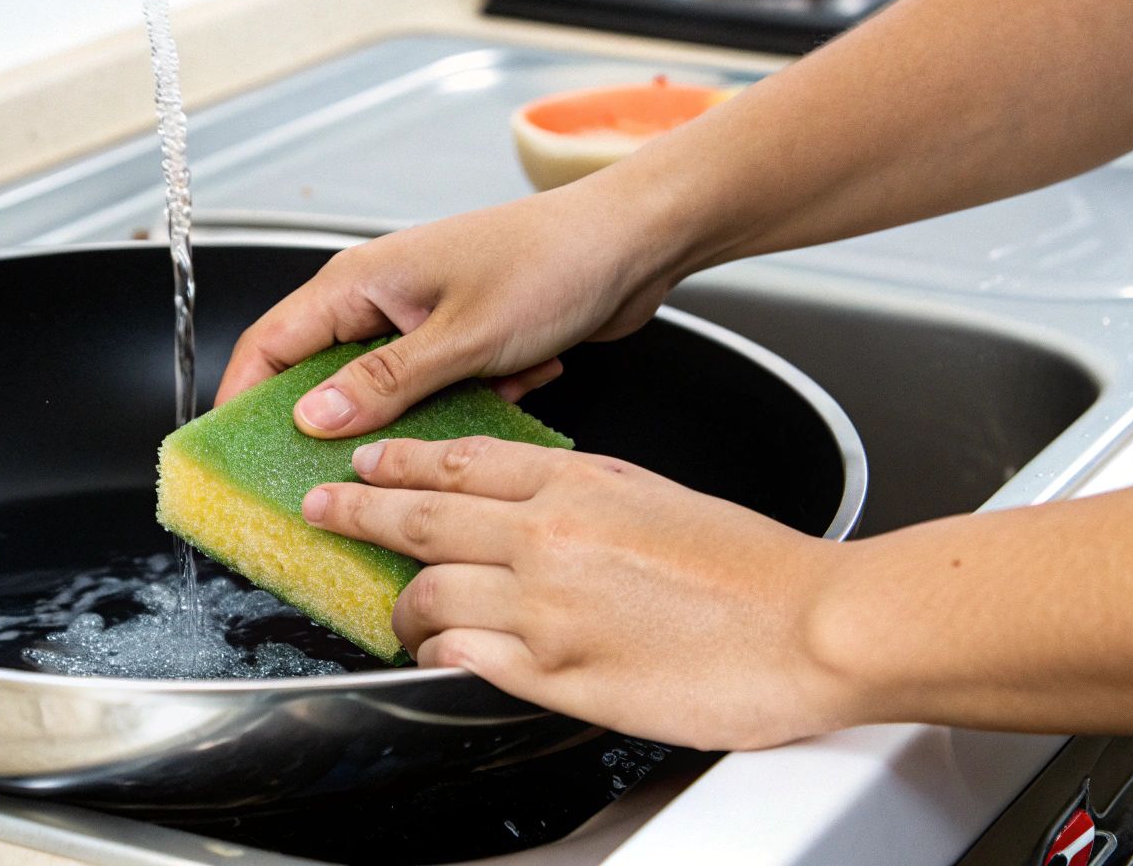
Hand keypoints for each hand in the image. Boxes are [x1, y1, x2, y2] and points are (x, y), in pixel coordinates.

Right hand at [214, 173, 697, 437]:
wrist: (636, 242)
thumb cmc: (553, 262)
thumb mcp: (461, 336)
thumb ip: (382, 383)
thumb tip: (310, 419)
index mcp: (361, 282)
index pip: (270, 344)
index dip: (239, 400)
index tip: (226, 458)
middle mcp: (382, 298)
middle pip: (320, 375)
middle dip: (324, 430)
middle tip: (317, 487)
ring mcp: (423, 320)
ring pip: (384, 393)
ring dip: (411, 423)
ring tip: (427, 458)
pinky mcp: (464, 341)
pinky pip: (438, 392)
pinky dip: (466, 404)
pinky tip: (512, 389)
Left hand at [300, 436, 857, 749]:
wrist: (813, 623)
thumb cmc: (755, 566)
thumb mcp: (657, 497)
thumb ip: (584, 500)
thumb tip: (533, 508)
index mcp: (578, 483)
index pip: (460, 460)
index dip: (398, 461)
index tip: (363, 459)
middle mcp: (548, 536)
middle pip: (421, 517)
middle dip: (356, 509)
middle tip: (319, 506)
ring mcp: (545, 606)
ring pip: (426, 592)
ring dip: (397, 603)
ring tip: (389, 612)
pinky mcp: (557, 672)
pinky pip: (463, 655)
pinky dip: (437, 651)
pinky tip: (433, 652)